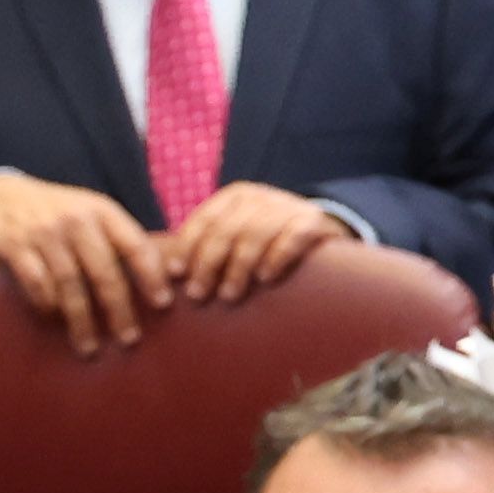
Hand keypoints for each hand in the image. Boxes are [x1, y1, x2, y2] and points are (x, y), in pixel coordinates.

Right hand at [0, 172, 167, 354]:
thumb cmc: (58, 213)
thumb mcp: (92, 214)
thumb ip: (122, 239)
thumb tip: (171, 274)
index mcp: (103, 212)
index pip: (135, 245)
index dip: (151, 276)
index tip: (164, 304)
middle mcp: (76, 220)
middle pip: (104, 272)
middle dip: (119, 310)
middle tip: (129, 339)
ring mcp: (44, 232)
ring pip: (70, 284)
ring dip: (82, 320)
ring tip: (90, 347)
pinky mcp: (15, 244)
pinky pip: (36, 282)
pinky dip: (47, 303)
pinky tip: (54, 318)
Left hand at [160, 180, 362, 302]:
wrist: (322, 224)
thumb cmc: (269, 238)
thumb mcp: (238, 232)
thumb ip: (212, 243)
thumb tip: (171, 272)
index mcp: (234, 196)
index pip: (204, 220)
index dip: (187, 247)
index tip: (176, 274)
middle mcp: (258, 197)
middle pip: (226, 230)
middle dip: (209, 264)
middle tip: (198, 294)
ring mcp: (286, 206)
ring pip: (255, 235)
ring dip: (239, 268)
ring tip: (229, 295)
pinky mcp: (312, 220)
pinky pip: (292, 238)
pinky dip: (277, 258)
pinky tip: (265, 279)